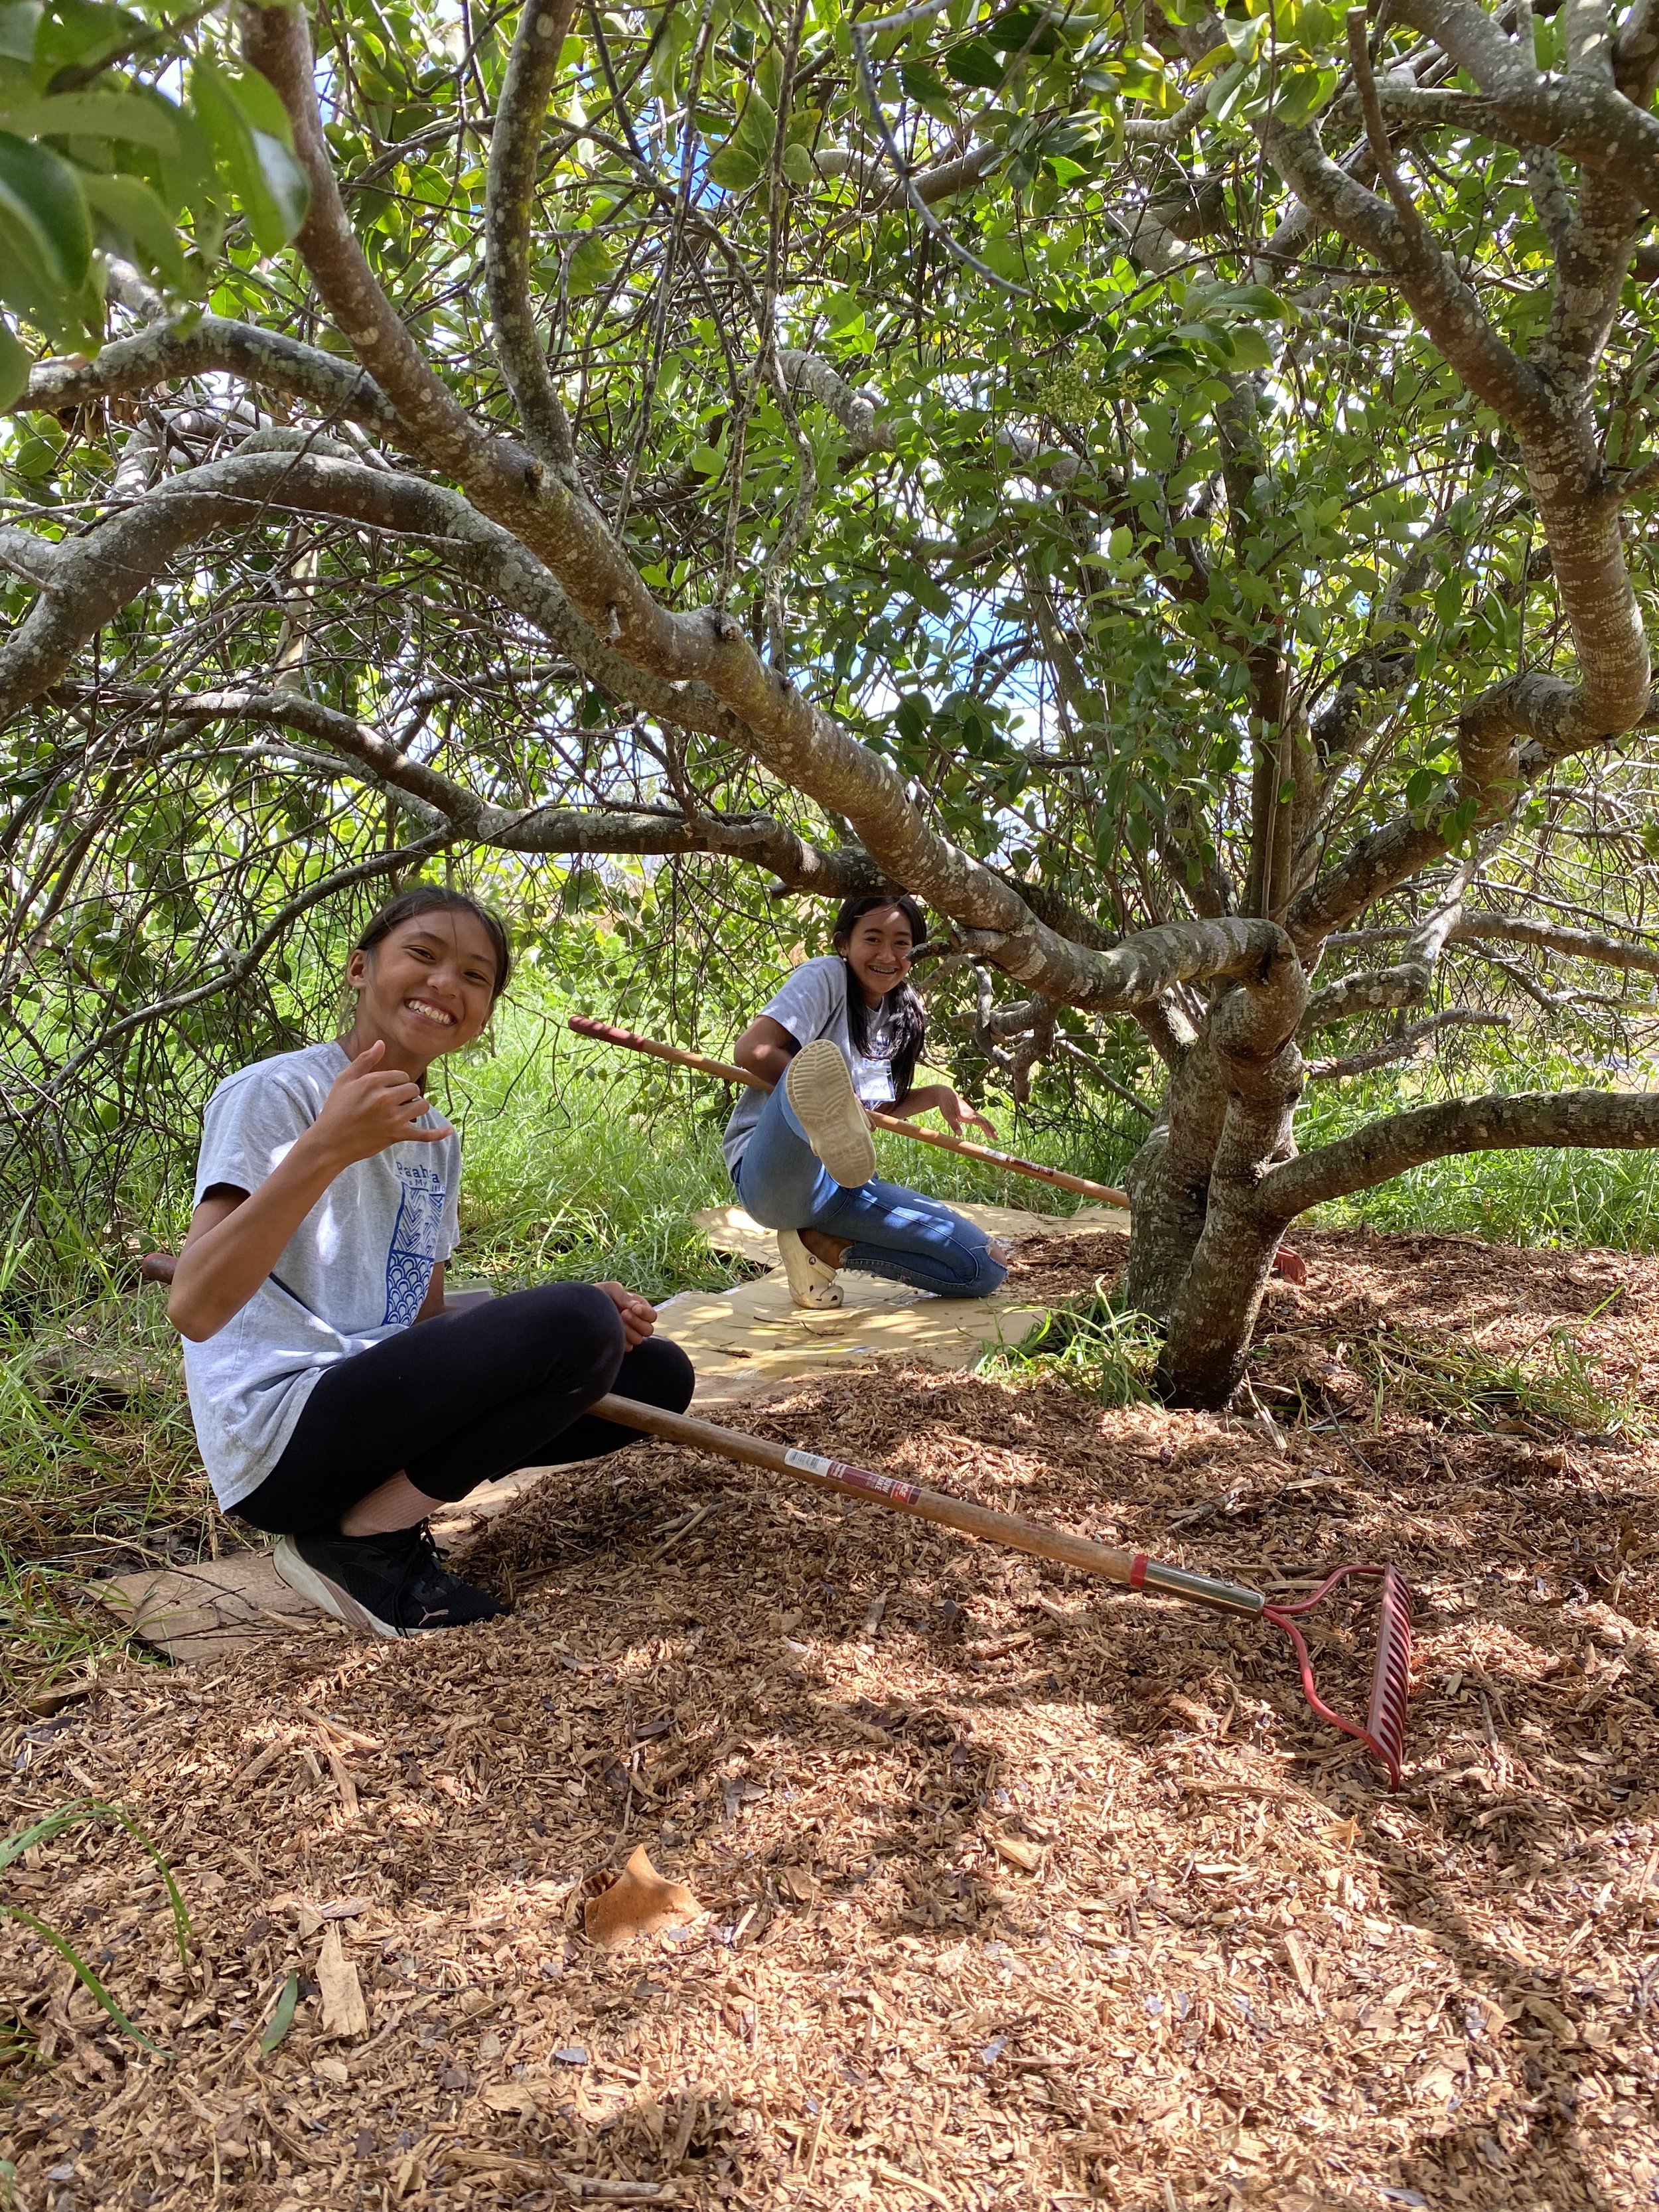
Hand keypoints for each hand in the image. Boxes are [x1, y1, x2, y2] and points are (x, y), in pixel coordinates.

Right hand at [312, 1040, 451, 1164]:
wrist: (329, 1142)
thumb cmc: (336, 1109)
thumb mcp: (345, 1080)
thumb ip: (364, 1060)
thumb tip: (380, 1043)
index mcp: (373, 1082)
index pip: (401, 1075)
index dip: (394, 1083)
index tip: (382, 1091)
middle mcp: (385, 1098)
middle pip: (413, 1089)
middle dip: (406, 1094)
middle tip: (389, 1104)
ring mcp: (393, 1118)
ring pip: (421, 1106)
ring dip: (415, 1108)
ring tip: (401, 1113)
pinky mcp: (397, 1136)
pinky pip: (423, 1134)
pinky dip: (437, 1134)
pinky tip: (449, 1131)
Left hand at [596, 1280, 655, 1347]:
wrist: (580, 1309)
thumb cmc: (597, 1296)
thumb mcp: (611, 1289)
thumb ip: (624, 1296)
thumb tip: (635, 1306)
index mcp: (638, 1308)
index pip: (651, 1316)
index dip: (645, 1313)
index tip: (633, 1307)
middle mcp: (636, 1323)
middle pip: (648, 1330)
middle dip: (637, 1322)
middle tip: (623, 1314)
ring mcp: (628, 1335)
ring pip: (638, 1339)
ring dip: (628, 1331)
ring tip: (615, 1322)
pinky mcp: (619, 1344)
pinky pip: (627, 1346)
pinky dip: (621, 1339)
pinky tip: (611, 1331)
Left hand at [935, 1086, 998, 1141]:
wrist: (946, 1094)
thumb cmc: (946, 1105)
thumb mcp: (947, 1115)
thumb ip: (954, 1125)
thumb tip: (960, 1135)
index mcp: (967, 1114)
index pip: (980, 1121)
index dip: (986, 1128)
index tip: (990, 1135)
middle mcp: (972, 1113)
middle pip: (985, 1121)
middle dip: (991, 1129)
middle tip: (996, 1138)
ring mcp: (972, 1112)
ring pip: (983, 1120)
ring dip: (990, 1127)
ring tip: (995, 1135)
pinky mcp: (970, 1113)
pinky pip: (980, 1119)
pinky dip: (985, 1125)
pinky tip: (986, 1129)